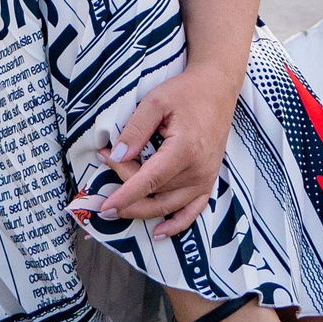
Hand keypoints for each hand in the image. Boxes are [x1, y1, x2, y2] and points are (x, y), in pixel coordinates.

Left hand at [98, 66, 236, 238]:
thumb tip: (116, 156)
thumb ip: (135, 129)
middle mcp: (198, 170)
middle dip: (126, 191)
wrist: (217, 89)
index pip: (149, 180)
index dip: (125, 195)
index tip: (105, 205)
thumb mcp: (155, 101)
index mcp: (184, 149)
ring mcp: (205, 179)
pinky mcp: (209, 181)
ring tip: (118, 199)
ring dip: (141, 206)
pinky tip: (159, 232)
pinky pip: (192, 211)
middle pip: (155, 192)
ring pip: (168, 205)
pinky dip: (176, 224)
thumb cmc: (186, 92)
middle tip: (104, 176)